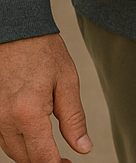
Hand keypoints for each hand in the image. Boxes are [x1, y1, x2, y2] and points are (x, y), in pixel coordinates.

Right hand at [0, 35, 90, 162]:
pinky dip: (19, 142)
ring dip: (31, 154)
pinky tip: (34, 136)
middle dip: (44, 162)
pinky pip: (3, 138)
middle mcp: (4, 120)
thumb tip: (83, 146)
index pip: (42, 157)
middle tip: (65, 160)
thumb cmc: (43, 51)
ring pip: (12, 151)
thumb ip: (74, 118)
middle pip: (25, 158)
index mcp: (27, 113)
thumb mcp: (67, 81)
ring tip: (52, 151)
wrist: (17, 32)